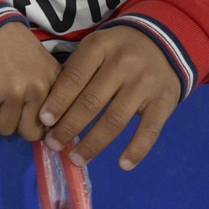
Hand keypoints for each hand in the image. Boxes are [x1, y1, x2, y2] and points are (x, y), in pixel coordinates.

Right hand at [0, 22, 62, 140]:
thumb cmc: (10, 45)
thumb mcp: (40, 64)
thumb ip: (47, 91)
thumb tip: (47, 127)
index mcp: (53, 81)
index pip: (54, 124)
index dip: (39, 125)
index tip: (29, 119)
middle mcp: (37, 89)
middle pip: (28, 132)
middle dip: (16, 124)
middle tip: (6, 107)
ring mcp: (12, 92)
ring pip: (5, 129)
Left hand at [39, 25, 181, 169]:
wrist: (164, 43)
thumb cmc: (118, 49)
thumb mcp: (95, 47)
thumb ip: (76, 70)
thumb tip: (50, 107)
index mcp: (99, 47)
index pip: (74, 77)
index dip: (58, 100)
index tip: (44, 120)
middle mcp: (123, 64)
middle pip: (92, 102)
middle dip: (70, 127)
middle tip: (53, 144)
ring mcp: (145, 84)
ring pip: (116, 120)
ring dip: (94, 143)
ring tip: (77, 158)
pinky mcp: (164, 102)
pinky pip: (150, 130)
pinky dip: (136, 149)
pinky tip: (122, 165)